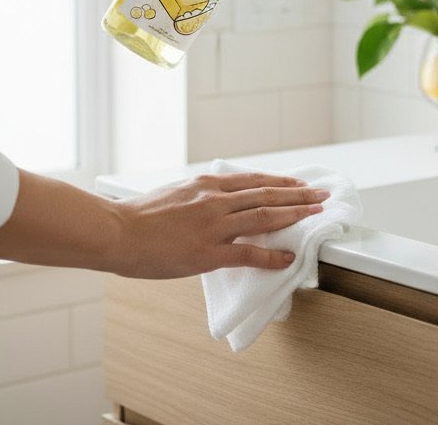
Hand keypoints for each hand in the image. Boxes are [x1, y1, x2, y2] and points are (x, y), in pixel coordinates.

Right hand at [113, 172, 328, 277]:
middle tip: (321, 196)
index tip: (299, 184)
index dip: (281, 182)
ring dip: (295, 215)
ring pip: (265, 216)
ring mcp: (214, 225)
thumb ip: (199, 195)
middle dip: (299, 195)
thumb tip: (214, 197)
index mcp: (207, 184)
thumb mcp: (174, 192)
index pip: (254, 180)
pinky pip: (248, 253)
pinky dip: (272, 255)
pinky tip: (288, 257)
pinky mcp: (207, 252)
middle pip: (267, 194)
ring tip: (316, 216)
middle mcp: (215, 199)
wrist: (116, 231)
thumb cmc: (138, 216)